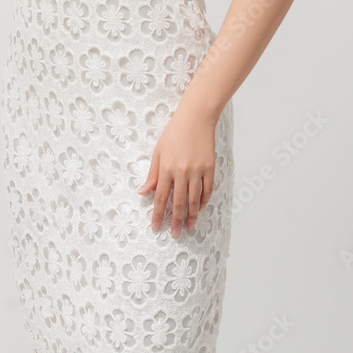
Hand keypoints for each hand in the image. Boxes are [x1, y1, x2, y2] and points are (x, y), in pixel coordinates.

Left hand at [137, 107, 215, 235]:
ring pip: (194, 200)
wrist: (196, 118)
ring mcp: (197, 170)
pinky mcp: (209, 168)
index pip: (160, 197)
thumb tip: (143, 192)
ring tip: (189, 227)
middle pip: (179, 203)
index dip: (158, 214)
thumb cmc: (174, 133)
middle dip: (176, 221)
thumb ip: (152, 174)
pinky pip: (207, 190)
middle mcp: (182, 172)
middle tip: (175, 234)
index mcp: (166, 168)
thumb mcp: (158, 152)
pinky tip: (200, 209)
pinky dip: (204, 201)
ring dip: (191, 216)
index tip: (156, 227)